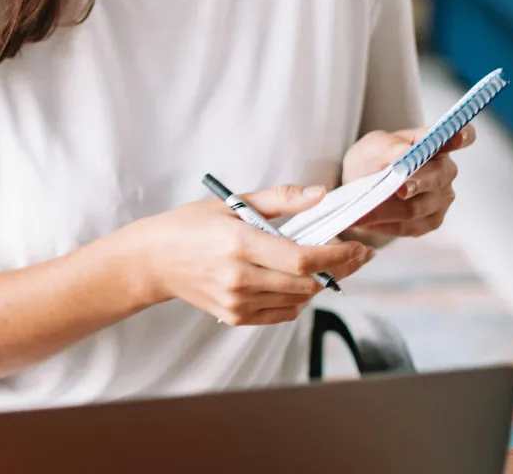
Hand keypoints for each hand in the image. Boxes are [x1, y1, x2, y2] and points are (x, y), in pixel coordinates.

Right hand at [133, 185, 374, 325]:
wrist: (154, 260)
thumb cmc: (190, 225)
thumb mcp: (231, 202)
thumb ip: (280, 199)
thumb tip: (321, 195)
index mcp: (240, 243)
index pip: (303, 258)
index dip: (338, 255)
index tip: (358, 248)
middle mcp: (240, 277)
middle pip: (307, 283)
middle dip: (336, 269)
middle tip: (350, 254)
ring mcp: (237, 301)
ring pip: (298, 300)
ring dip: (316, 284)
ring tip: (317, 264)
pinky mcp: (235, 317)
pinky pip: (282, 313)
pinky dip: (296, 298)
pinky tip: (292, 280)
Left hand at [341, 124, 475, 237]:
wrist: (362, 186)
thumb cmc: (373, 159)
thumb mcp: (374, 146)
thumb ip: (389, 147)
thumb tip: (404, 151)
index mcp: (433, 144)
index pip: (457, 137)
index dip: (461, 136)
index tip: (457, 137)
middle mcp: (444, 171)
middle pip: (435, 177)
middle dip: (416, 184)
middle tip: (399, 190)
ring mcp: (442, 197)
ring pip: (417, 207)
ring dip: (389, 210)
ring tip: (362, 212)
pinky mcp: (432, 220)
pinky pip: (409, 226)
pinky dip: (386, 223)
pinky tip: (367, 221)